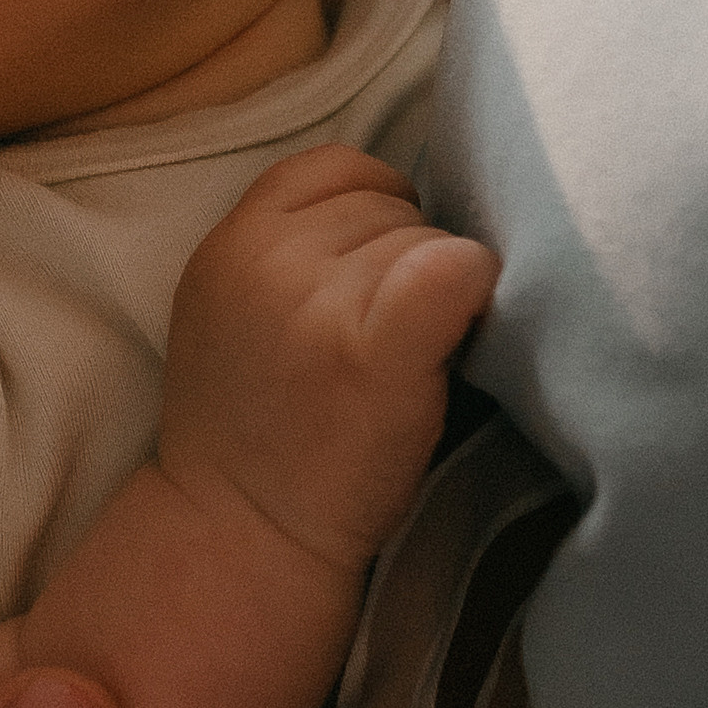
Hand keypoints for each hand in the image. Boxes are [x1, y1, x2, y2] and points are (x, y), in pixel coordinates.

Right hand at [163, 145, 497, 579]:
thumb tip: (407, 206)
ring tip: (406, 365)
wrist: (242, 539)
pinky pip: (460, 267)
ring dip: (439, 293)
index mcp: (231, 241)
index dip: (374, 216)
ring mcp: (319, 298)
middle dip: (406, 261)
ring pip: (431, 238)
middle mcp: (268, 255)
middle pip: (391, 203)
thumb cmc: (261, 436)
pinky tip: (455, 347)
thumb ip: (291, 248)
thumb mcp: (236, 311)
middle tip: (385, 342)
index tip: (375, 284)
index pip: (336, 168)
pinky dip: (476, 296)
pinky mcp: (374, 346)